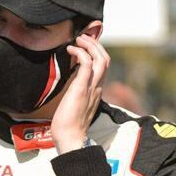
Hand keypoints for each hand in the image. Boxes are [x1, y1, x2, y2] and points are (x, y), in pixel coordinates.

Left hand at [50, 32, 109, 152]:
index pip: (104, 66)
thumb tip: (71, 85)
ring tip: (78, 40)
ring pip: (101, 59)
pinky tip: (70, 50)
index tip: (85, 46)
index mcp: (97, 91)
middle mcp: (98, 87)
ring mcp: (91, 87)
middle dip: (95, 44)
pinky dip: (80, 53)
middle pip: (106, 59)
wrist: (70, 138)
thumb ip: (78, 93)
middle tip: (82, 38)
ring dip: (90, 45)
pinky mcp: (81, 88)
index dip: (97, 52)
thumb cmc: (69, 125)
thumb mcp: (76, 104)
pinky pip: (87, 64)